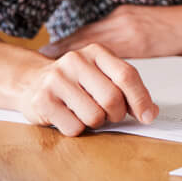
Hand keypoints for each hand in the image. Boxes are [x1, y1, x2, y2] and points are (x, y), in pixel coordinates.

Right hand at [18, 43, 157, 135]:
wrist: (31, 81)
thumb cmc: (75, 82)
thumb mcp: (102, 75)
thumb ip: (127, 89)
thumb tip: (150, 113)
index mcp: (96, 52)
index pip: (126, 75)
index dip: (140, 99)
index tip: (147, 116)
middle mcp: (76, 61)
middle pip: (112, 98)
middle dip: (116, 114)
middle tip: (110, 115)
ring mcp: (56, 80)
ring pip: (94, 116)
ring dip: (96, 122)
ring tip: (85, 112)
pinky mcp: (42, 100)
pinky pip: (74, 127)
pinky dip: (77, 128)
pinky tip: (68, 116)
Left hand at [40, 5, 181, 58]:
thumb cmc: (176, 26)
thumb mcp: (146, 26)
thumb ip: (127, 34)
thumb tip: (108, 55)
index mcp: (121, 16)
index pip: (90, 31)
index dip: (69, 42)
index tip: (49, 52)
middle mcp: (121, 20)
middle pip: (85, 36)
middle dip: (64, 49)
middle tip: (42, 60)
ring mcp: (130, 29)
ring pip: (94, 44)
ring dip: (75, 57)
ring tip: (54, 69)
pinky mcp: (140, 41)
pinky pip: (112, 56)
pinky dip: (97, 66)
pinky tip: (85, 76)